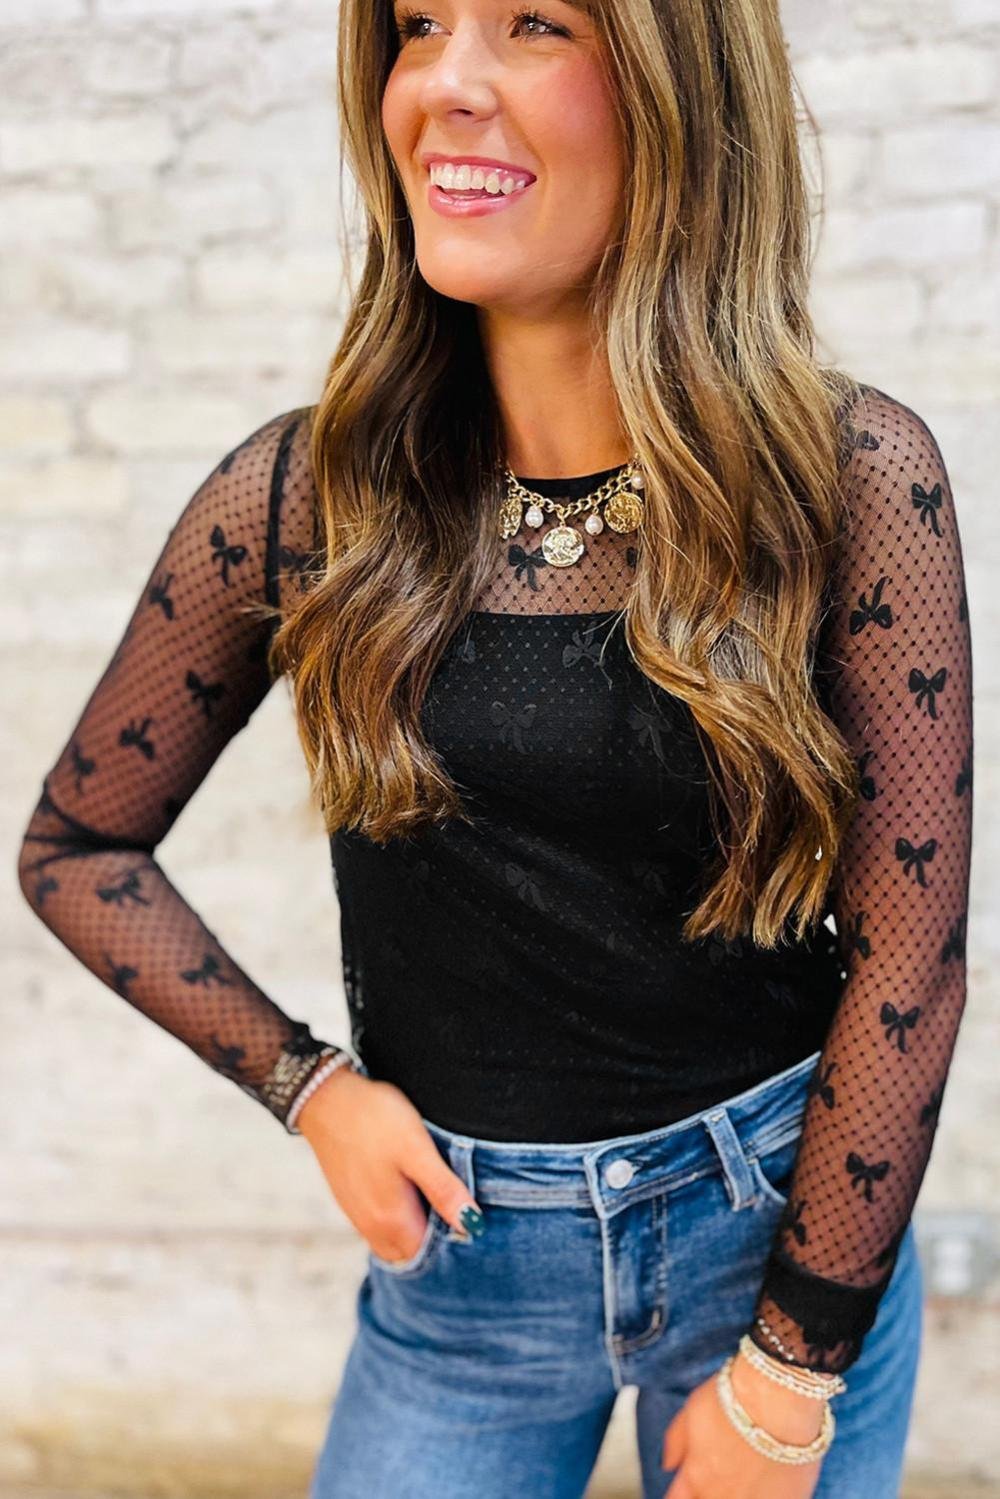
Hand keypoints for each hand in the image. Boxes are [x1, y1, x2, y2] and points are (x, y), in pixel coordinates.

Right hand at [296, 1065, 482, 1261]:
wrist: (326, 1098)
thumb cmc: (374, 1119)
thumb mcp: (417, 1150)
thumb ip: (443, 1190)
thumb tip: (472, 1224)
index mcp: (391, 1219)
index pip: (428, 1253)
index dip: (450, 1239)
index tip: (465, 1214)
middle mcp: (370, 1226)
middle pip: (409, 1252)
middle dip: (431, 1240)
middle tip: (450, 1203)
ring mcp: (356, 1214)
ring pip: (392, 1241)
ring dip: (412, 1229)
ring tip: (429, 1194)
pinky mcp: (348, 1199)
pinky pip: (377, 1226)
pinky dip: (395, 1219)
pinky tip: (404, 1188)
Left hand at [661, 1350, 825, 1497]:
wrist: (782, 1396)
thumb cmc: (736, 1395)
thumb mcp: (692, 1409)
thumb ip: (675, 1441)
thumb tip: (667, 1464)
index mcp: (696, 1476)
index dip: (681, 1495)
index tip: (688, 1485)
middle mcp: (721, 1496)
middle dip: (706, 1494)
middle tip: (717, 1477)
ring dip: (735, 1495)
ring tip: (742, 1479)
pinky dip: (765, 1496)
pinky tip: (767, 1484)